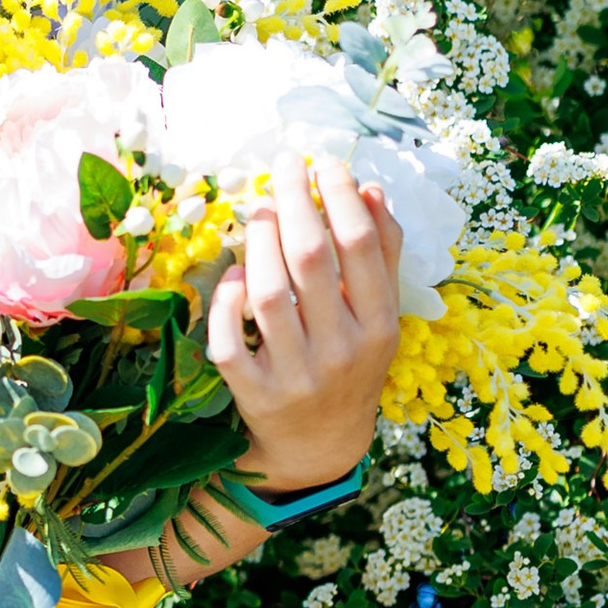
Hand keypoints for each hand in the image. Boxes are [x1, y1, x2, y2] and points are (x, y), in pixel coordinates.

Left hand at [205, 156, 402, 490]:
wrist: (319, 445)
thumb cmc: (350, 363)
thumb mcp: (380, 316)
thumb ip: (382, 255)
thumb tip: (369, 189)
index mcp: (380, 328)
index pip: (362, 247)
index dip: (341, 196)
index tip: (326, 162)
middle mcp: (341, 352)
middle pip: (312, 260)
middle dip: (295, 201)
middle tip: (285, 166)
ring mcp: (295, 376)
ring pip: (269, 293)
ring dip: (259, 240)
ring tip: (258, 208)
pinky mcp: (253, 394)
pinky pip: (229, 338)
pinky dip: (225, 300)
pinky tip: (232, 272)